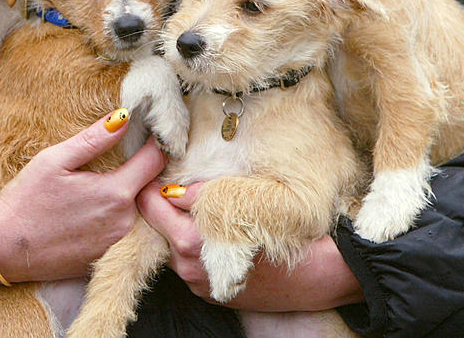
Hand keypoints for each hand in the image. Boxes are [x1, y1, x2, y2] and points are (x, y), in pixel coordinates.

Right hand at [0, 109, 165, 292]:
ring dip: (130, 195)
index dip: (158, 142)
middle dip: (142, 170)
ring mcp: (118, 243)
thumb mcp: (54, 160)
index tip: (153, 132)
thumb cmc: (25, 201)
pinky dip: (117, 218)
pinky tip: (93, 212)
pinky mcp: (108, 259)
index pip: (156, 160)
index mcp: (116, 192)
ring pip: (138, 210)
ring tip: (105, 184)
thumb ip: (94, 139)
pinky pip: (125, 232)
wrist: (2, 250)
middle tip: (127, 156)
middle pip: (149, 187)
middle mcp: (125, 221)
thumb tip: (124, 116)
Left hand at [136, 181, 364, 310]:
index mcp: (192, 239)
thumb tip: (172, 184)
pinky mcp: (207, 292)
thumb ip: (203, 192)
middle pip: (155, 226)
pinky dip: (190, 248)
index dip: (152, 184)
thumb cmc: (283, 230)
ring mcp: (196, 282)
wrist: (314, 276)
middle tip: (175, 185)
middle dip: (162, 206)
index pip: (150, 205)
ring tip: (195, 209)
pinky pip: (186, 264)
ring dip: (175, 227)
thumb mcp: (245, 199)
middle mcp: (188, 265)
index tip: (159, 170)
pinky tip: (210, 234)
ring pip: (169, 246)